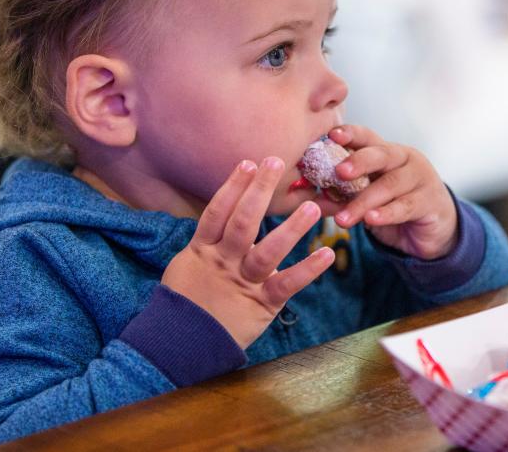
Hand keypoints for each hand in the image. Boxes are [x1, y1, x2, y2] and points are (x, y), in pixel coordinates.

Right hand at [162, 157, 334, 348]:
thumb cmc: (186, 302)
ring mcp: (243, 282)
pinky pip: (286, 284)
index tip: (248, 163)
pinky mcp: (261, 304)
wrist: (180, 345)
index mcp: (202, 250)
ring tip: (311, 206)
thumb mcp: (187, 265)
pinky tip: (327, 254)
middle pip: (242, 222)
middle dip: (259, 191)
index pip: (217, 212)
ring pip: (267, 251)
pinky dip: (308, 270)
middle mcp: (223, 262)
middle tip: (277, 162)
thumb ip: (205, 241)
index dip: (232, 186)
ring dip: (291, 228)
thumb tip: (219, 216)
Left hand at [327, 125, 457, 260]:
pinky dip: (386, 213)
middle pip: (381, 155)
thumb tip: (315, 200)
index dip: (351, 134)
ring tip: (343, 218)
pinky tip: (371, 219)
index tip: (331, 135)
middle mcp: (405, 160)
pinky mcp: (430, 201)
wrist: (433, 230)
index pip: (368, 137)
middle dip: (359, 161)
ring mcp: (420, 178)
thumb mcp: (368, 199)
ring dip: (364, 202)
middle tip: (339, 171)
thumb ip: (345, 197)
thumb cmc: (394, 207)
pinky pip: (405, 206)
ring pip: (390, 185)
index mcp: (386, 153)